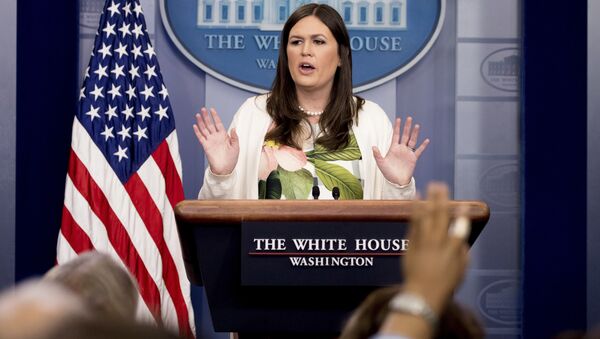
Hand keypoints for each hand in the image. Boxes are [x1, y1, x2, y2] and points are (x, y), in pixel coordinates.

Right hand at [193, 107, 238, 174]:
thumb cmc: (231, 159)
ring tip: (198, 115)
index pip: (218, 123)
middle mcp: (216, 137)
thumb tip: (233, 128)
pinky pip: (201, 137)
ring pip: (204, 129)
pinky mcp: (206, 146)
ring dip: (201, 122)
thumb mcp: (236, 147)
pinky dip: (197, 132)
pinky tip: (195, 126)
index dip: (215, 116)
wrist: (225, 169)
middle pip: (210, 124)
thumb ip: (235, 137)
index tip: (212, 110)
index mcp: (224, 136)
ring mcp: (210, 141)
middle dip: (206, 117)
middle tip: (203, 109)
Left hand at [372, 117, 429, 185]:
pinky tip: (427, 140)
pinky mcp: (413, 158)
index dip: (397, 127)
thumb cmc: (388, 173)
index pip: (396, 135)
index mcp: (393, 148)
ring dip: (415, 133)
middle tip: (409, 118)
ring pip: (412, 140)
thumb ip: (377, 155)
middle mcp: (401, 149)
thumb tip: (373, 146)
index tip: (398, 119)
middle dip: (406, 127)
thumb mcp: (381, 163)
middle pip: (405, 135)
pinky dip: (423, 146)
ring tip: (417, 126)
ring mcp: (408, 153)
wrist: (396, 181)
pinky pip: (419, 151)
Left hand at [402, 183, 469, 313]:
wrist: (422, 295)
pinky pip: (413, 223)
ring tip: (429, 187)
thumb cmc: (444, 285)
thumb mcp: (461, 271)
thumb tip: (461, 237)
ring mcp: (423, 242)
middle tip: (441, 185)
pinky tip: (416, 200)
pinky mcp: (410, 244)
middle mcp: (438, 243)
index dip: (461, 216)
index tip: (462, 205)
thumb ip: (462, 251)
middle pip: (440, 216)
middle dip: (441, 199)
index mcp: (453, 250)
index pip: (459, 228)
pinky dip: (415, 210)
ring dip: (428, 200)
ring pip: (425, 217)